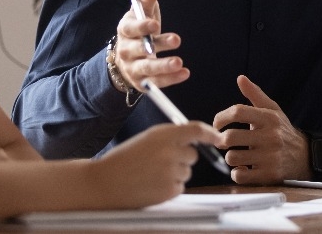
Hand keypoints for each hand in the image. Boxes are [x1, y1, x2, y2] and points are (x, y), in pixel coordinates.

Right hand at [96, 121, 220, 207]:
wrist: (103, 183)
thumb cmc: (124, 159)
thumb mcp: (146, 139)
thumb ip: (170, 137)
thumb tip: (196, 138)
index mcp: (163, 134)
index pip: (196, 130)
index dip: (210, 134)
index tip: (218, 139)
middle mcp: (169, 151)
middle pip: (193, 154)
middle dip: (182, 158)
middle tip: (159, 162)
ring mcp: (170, 172)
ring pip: (186, 172)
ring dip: (174, 173)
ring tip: (150, 174)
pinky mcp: (169, 190)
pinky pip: (180, 187)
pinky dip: (169, 187)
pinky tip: (151, 185)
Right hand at [115, 0, 189, 89]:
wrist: (126, 57)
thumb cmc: (138, 29)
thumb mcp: (142, 11)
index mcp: (125, 30)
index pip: (130, 29)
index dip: (141, 27)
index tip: (155, 24)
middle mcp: (126, 50)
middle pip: (139, 49)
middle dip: (157, 45)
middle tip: (176, 39)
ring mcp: (133, 67)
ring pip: (147, 68)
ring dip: (163, 66)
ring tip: (179, 62)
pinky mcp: (142, 82)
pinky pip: (156, 82)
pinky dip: (170, 79)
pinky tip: (184, 73)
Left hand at [212, 75, 311, 184]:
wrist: (304, 156)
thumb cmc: (282, 131)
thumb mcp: (272, 110)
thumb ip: (255, 94)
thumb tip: (240, 78)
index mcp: (269, 118)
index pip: (238, 112)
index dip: (221, 117)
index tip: (217, 124)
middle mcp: (271, 136)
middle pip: (230, 137)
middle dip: (222, 140)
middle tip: (223, 142)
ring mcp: (270, 157)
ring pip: (232, 157)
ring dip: (230, 157)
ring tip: (237, 155)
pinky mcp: (269, 175)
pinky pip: (240, 175)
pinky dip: (237, 173)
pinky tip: (243, 168)